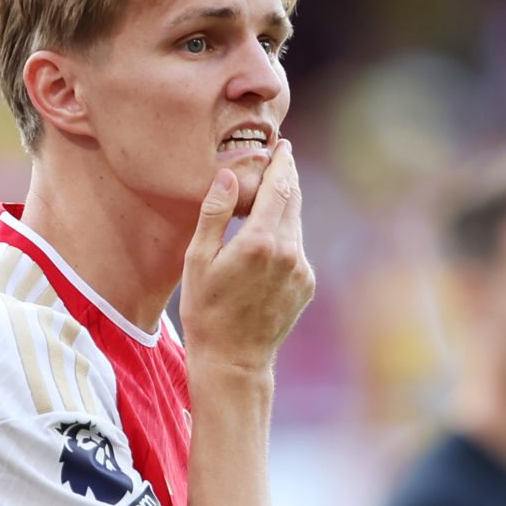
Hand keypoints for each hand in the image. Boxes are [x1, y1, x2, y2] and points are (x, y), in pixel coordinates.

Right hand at [180, 140, 315, 373]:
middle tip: (282, 155)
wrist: (234, 361)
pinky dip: (286, 234)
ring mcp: (302, 270)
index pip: (279, 188)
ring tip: (272, 190)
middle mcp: (289, 252)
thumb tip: (228, 175)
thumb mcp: (198, 260)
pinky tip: (268, 236)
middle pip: (293, 201)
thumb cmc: (206, 311)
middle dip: (288, 176)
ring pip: (296, 224)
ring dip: (286, 205)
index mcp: (261, 241)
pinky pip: (297, 248)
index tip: (282, 145)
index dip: (282, 163)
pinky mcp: (306, 284)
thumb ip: (215, 214)